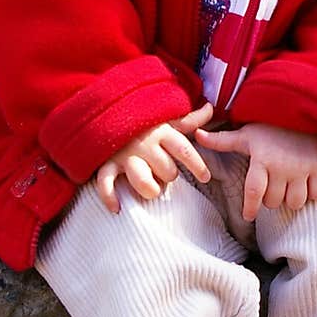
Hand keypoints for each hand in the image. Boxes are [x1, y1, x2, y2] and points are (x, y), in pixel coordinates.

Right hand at [95, 102, 213, 212]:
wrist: (105, 110)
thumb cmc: (143, 121)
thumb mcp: (167, 118)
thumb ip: (190, 119)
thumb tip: (211, 108)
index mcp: (162, 131)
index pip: (184, 150)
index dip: (197, 166)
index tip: (205, 178)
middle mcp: (145, 143)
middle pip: (167, 171)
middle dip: (169, 176)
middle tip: (164, 173)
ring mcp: (125, 154)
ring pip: (143, 180)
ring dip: (149, 188)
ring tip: (151, 189)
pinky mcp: (106, 162)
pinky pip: (106, 183)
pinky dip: (109, 197)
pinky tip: (118, 207)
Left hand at [195, 122, 316, 220]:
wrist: (303, 110)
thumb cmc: (270, 126)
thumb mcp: (245, 133)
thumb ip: (221, 140)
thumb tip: (196, 135)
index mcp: (262, 159)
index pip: (254, 192)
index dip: (250, 208)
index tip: (248, 216)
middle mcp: (282, 166)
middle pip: (274, 201)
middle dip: (270, 199)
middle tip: (272, 188)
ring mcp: (303, 168)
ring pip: (295, 202)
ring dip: (290, 200)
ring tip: (288, 189)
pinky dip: (312, 194)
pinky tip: (306, 186)